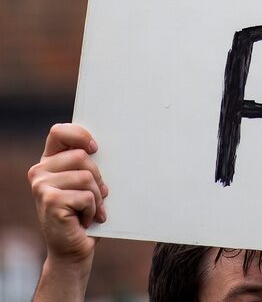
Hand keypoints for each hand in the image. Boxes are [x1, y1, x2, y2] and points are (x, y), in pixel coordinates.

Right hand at [28, 124, 107, 265]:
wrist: (72, 250)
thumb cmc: (82, 213)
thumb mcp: (84, 183)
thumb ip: (85, 163)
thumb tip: (101, 145)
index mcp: (48, 163)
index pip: (59, 132)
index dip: (79, 134)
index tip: (95, 148)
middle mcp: (39, 172)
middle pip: (81, 155)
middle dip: (98, 177)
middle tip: (98, 196)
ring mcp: (42, 187)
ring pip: (87, 177)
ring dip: (97, 197)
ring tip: (91, 210)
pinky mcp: (50, 201)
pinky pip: (87, 196)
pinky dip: (93, 210)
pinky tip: (84, 220)